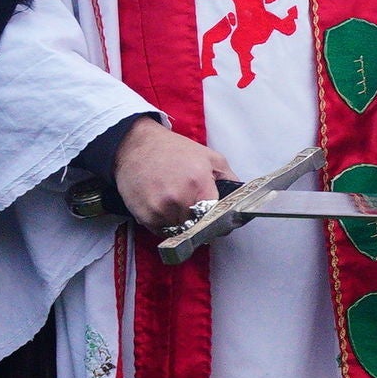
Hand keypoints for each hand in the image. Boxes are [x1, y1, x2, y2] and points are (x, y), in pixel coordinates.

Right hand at [114, 118, 234, 229]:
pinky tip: (163, 208)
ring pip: (180, 231)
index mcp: (198, 183)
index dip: (218, 220)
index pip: (216, 217)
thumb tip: (241, 197)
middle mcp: (179, 199)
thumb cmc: (174, 150)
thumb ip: (229, 178)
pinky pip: (162, 232)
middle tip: (195, 210)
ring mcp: (160, 209)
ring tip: (177, 206)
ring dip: (182, 224)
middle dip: (200, 222)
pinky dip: (165, 224)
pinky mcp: (145, 216)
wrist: (135, 145)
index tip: (217, 220)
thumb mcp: (209, 157)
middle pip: (198, 226)